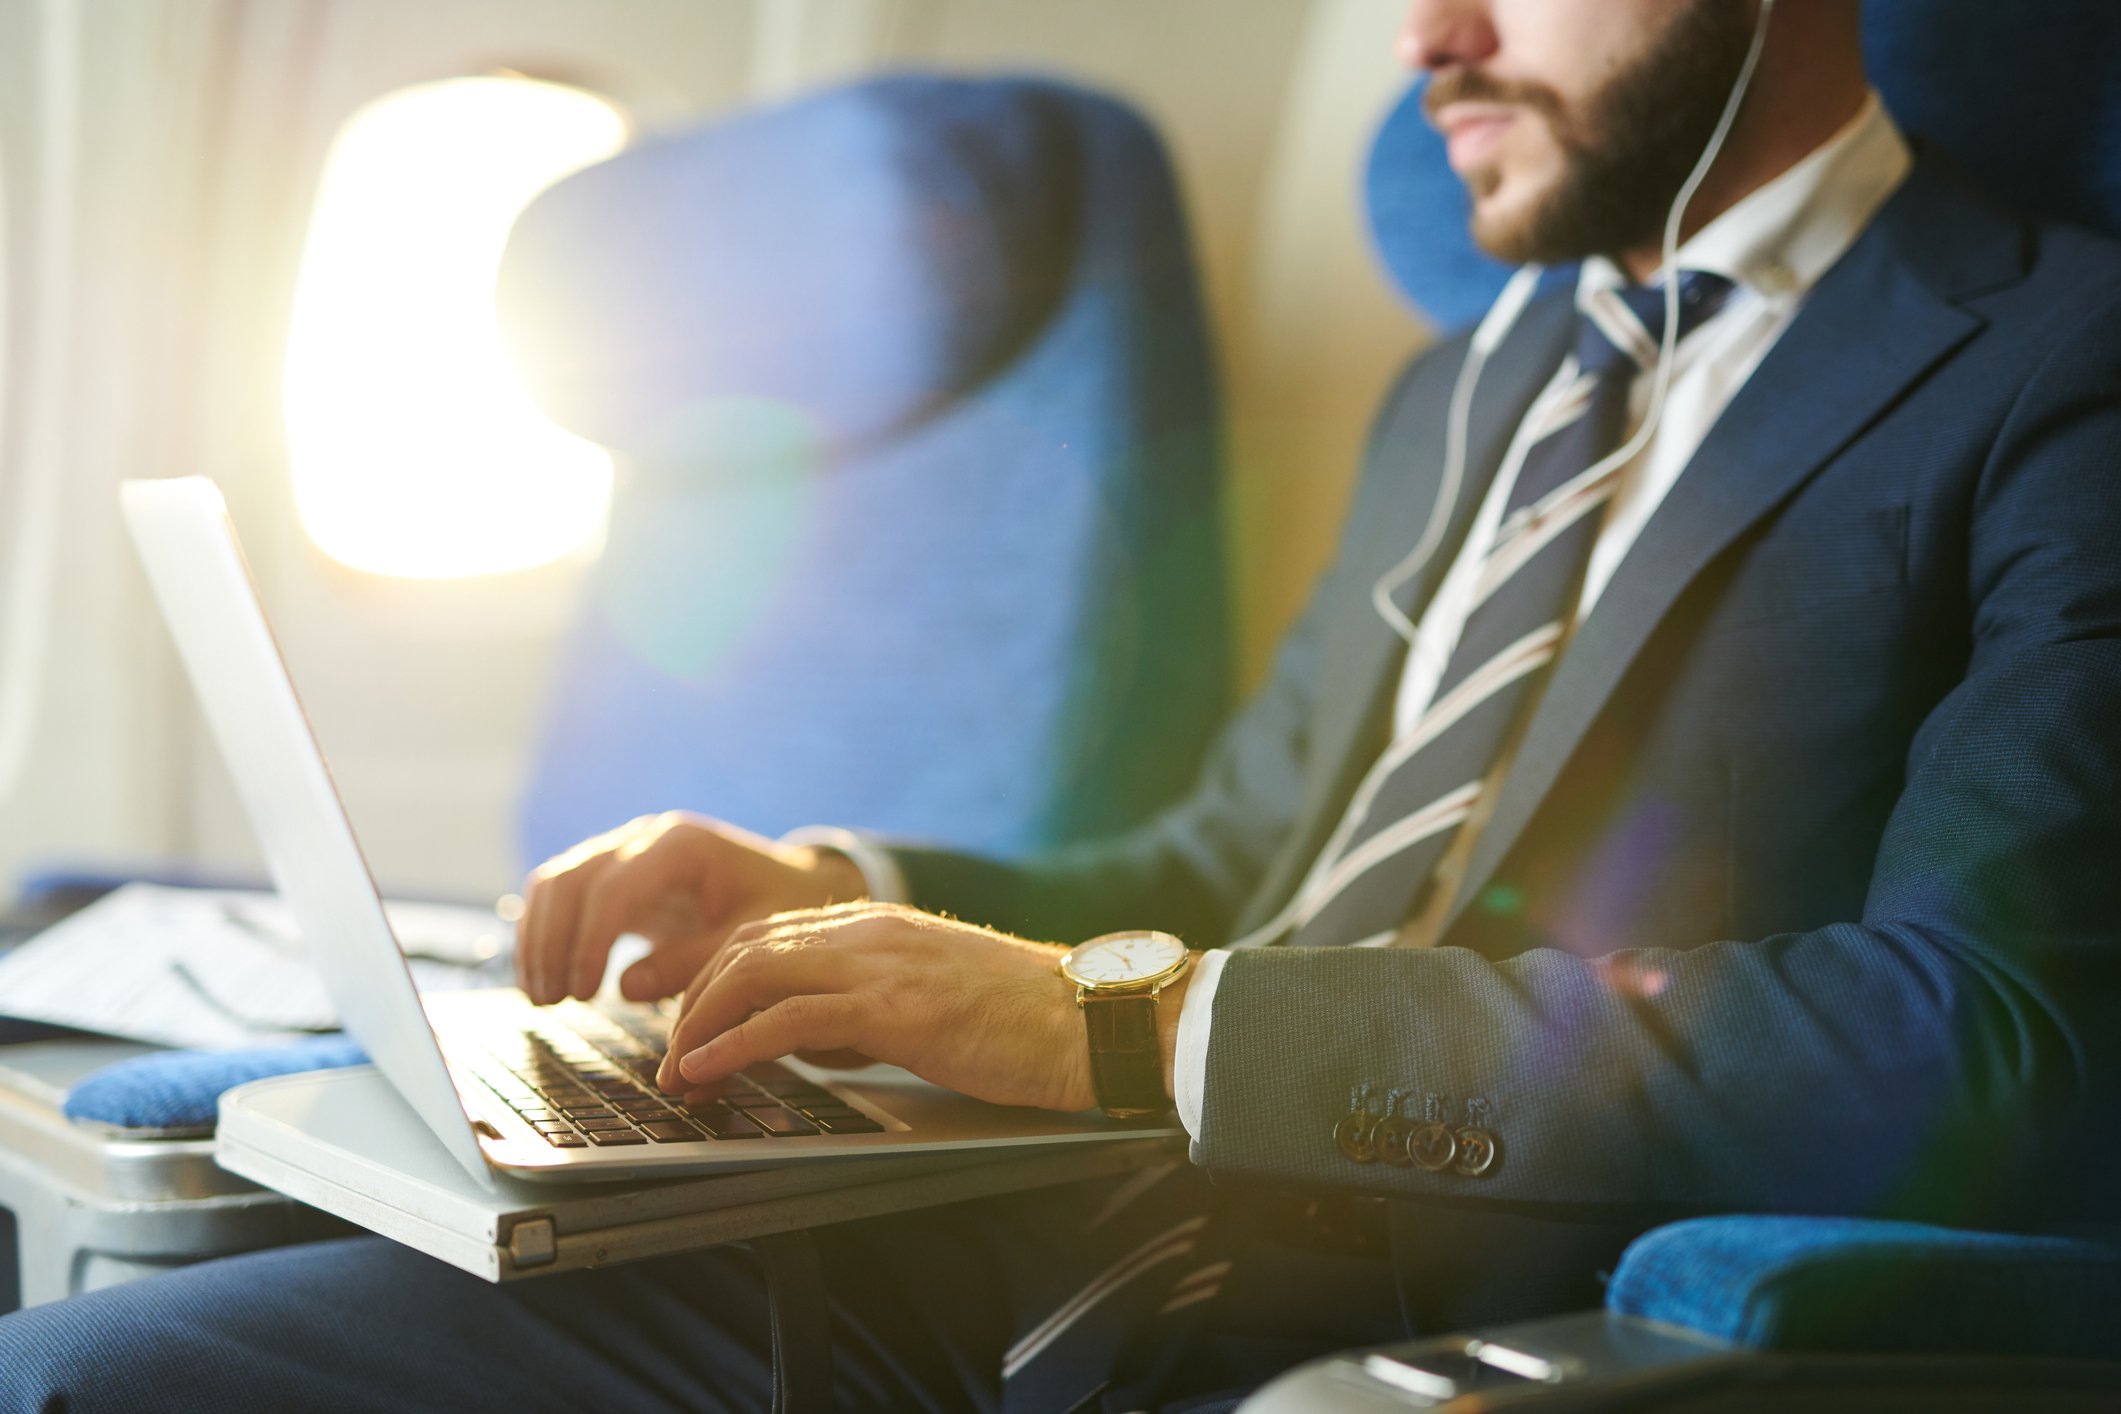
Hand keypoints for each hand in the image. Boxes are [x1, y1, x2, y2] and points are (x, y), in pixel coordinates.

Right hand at [514, 812, 866, 1004]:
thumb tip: (625, 988)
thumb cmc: (777, 908)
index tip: (582, 994)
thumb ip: (694, 961)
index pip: (614, 888)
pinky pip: (560, 897)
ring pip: (555, 884)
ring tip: (544, 999)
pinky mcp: (612, 878)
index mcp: (681, 845)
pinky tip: (545, 981)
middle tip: (552, 1001)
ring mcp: (623, 853)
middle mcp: (643, 839)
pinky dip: (544, 935)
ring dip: (539, 940)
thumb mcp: (751, 937)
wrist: (790, 885)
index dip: (589, 942)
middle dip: (554, 943)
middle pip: (571, 880)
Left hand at [657, 902, 1099, 1112]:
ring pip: (750, 973)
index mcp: (877, 925)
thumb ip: (869, 1005)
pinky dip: (731, 1044)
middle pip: (744, 949)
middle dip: (691, 1003)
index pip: (766, 936)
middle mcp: (868, 931)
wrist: (1089, 1018)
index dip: (714, 981)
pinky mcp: (892, 1009)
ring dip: (698, 1026)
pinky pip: (785, 1019)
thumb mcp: (931, 997)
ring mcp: (879, 964)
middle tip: (669, 1059)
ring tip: (674, 1073)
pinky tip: (705, 1070)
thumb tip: (811, 1041)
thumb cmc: (1023, 1019)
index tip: (691, 1028)